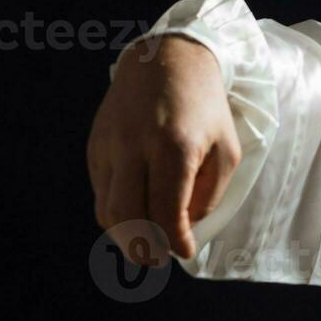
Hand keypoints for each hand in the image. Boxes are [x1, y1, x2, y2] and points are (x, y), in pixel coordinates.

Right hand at [87, 35, 240, 260]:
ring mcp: (109, 146)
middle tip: (157, 260)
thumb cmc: (206, 107)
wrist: (166, 60)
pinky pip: (101, 191)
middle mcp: (134, 147)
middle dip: (143, 247)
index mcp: (173, 148)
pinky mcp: (95, 146)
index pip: (166, 211)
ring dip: (125, 235)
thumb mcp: (225, 148)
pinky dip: (116, 212)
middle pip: (127, 216)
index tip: (184, 252)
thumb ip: (209, 193)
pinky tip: (135, 216)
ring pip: (108, 208)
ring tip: (146, 245)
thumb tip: (185, 228)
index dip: (175, 240)